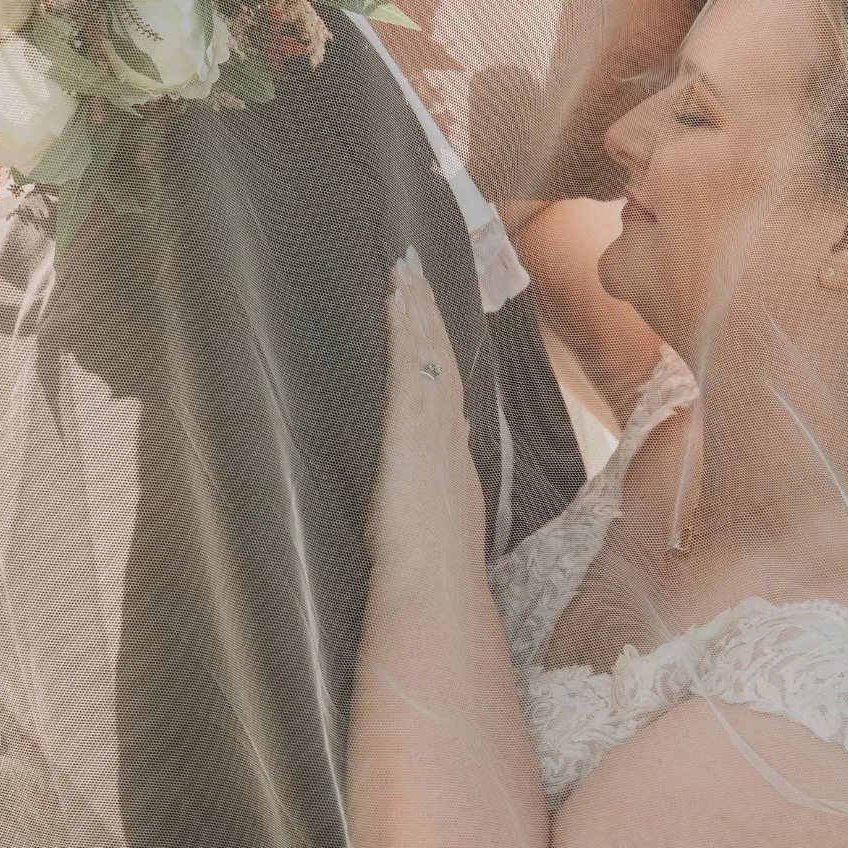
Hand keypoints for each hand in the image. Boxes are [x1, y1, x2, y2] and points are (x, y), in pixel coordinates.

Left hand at [369, 249, 486, 566]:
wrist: (435, 581)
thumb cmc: (428, 568)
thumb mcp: (429, 525)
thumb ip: (430, 498)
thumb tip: (431, 494)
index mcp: (452, 455)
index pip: (445, 387)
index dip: (438, 347)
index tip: (428, 314)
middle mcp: (448, 430)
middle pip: (441, 357)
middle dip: (428, 311)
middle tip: (414, 266)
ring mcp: (433, 423)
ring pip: (427, 350)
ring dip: (415, 306)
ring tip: (403, 267)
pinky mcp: (412, 422)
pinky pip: (410, 362)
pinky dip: (404, 328)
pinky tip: (395, 299)